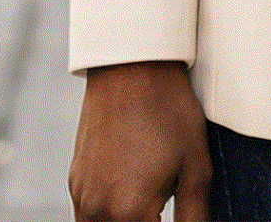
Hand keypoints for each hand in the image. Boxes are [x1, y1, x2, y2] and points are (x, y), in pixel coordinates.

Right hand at [69, 61, 210, 221]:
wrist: (132, 64)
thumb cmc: (168, 109)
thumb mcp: (196, 165)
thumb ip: (194, 215)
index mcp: (131, 211)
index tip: (178, 217)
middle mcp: (98, 210)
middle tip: (162, 208)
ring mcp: (82, 196)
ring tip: (150, 205)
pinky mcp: (74, 181)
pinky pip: (87, 218)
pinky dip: (108, 217)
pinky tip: (131, 196)